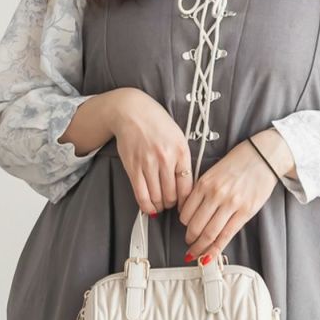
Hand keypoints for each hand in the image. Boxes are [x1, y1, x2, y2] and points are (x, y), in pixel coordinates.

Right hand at [110, 89, 194, 214]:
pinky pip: (140, 194)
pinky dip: (146, 205)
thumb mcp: (179, 138)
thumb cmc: (157, 124)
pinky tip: (149, 208)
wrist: (132, 112)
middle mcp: (165, 159)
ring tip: (160, 205)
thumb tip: (185, 188)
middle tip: (170, 204)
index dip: (186, 202)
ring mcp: (148, 163)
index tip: (184, 206)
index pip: (187, 187)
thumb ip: (183, 161)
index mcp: (181, 152)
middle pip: (171, 195)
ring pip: (156, 197)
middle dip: (172, 205)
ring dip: (159, 206)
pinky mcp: (133, 166)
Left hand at [178, 130, 292, 262]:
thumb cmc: (238, 163)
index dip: (182, 225)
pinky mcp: (245, 211)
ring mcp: (231, 204)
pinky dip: (216, 249)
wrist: (263, 156)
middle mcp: (215, 194)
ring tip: (197, 252)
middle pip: (195, 226)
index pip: (186, 212)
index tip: (184, 229)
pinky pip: (226, 235)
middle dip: (190, 239)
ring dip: (200, 247)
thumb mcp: (213, 172)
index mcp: (204, 183)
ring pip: (209, 233)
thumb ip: (201, 191)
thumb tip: (190, 212)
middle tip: (189, 244)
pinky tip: (209, 256)